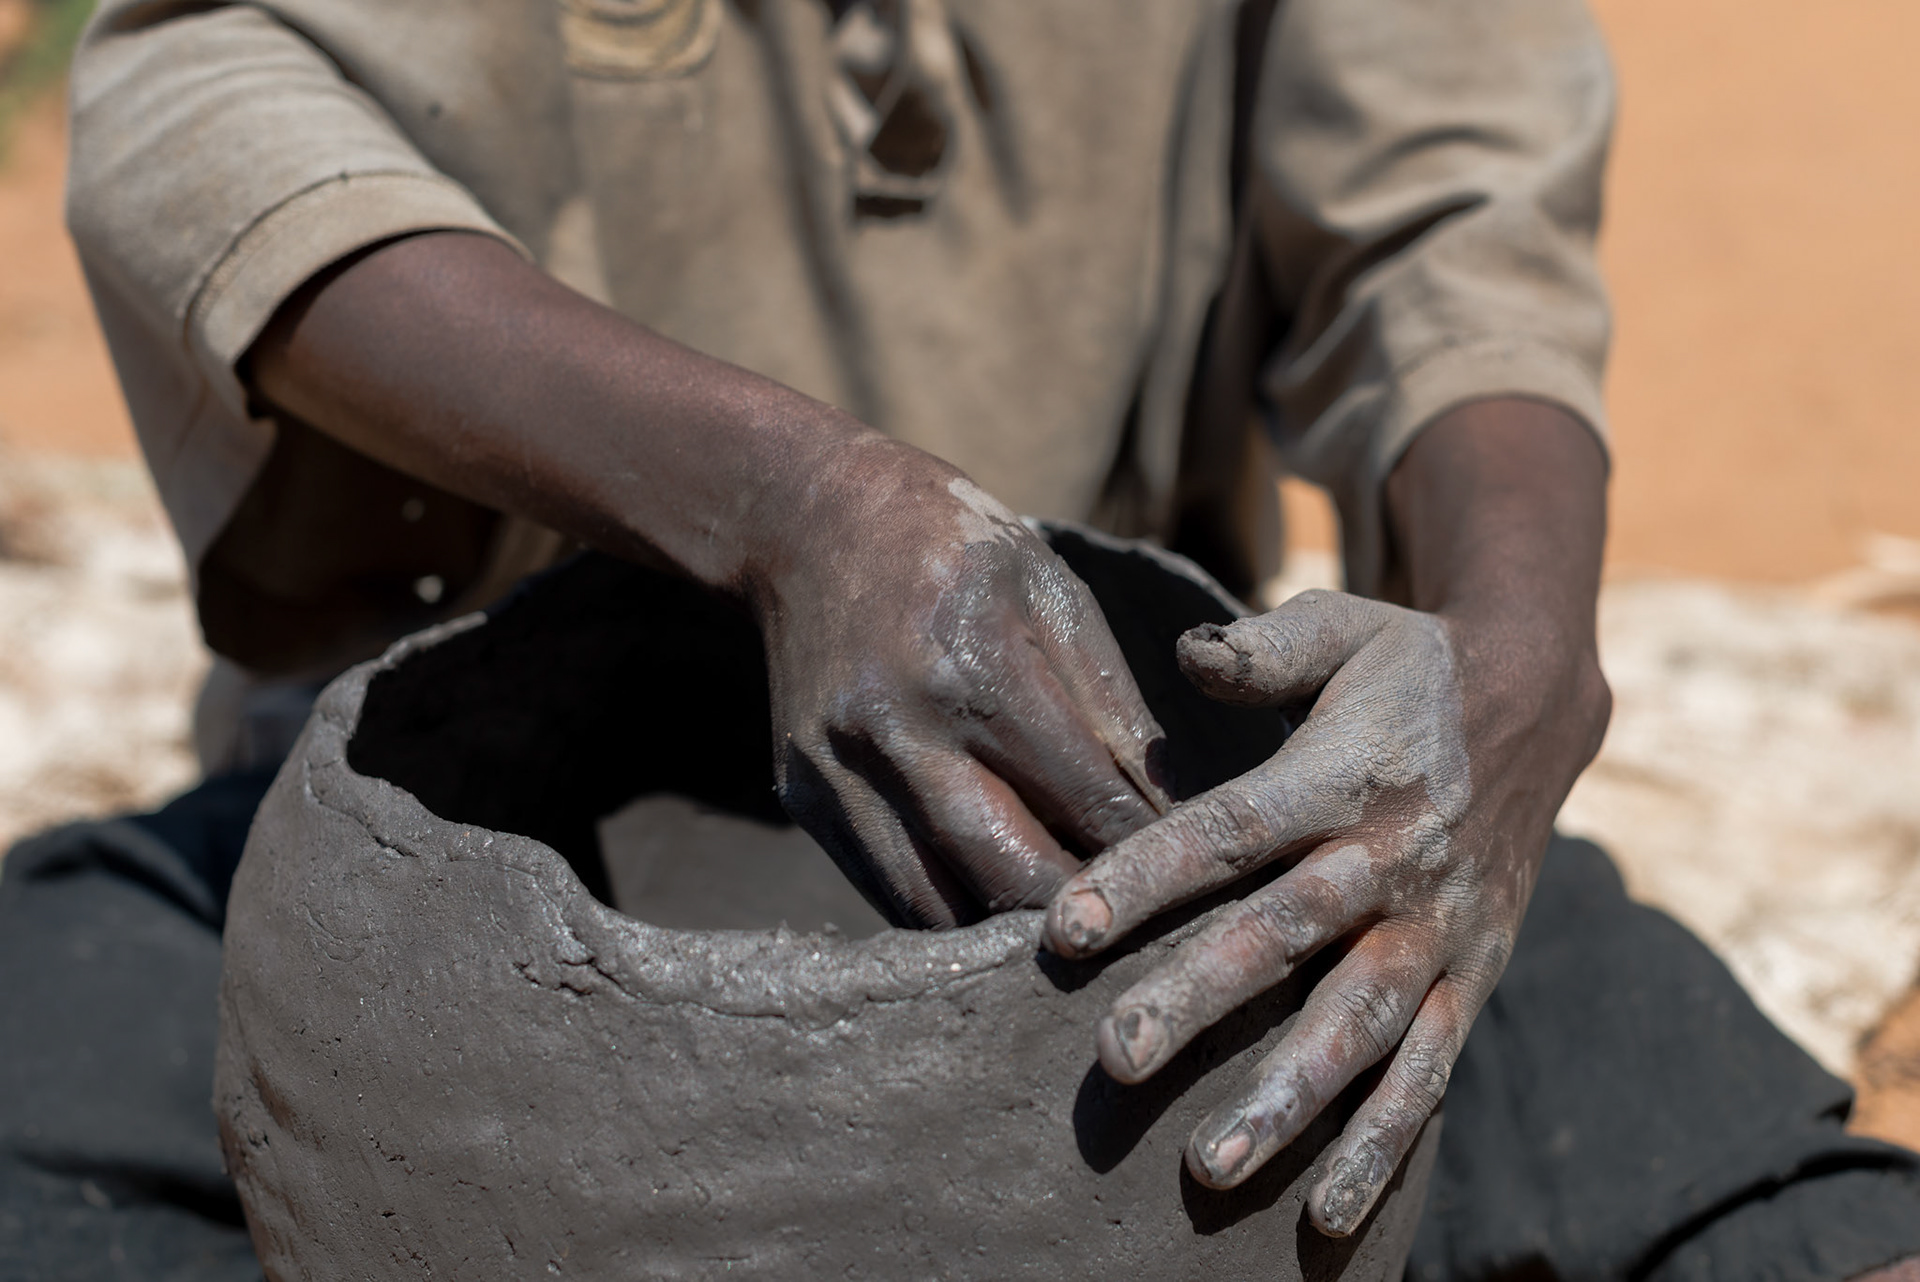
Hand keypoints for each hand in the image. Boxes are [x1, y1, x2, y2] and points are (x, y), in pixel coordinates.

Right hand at [759, 439, 1172, 926]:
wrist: (812, 519)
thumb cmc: (960, 552)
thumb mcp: (1056, 597)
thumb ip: (1115, 713)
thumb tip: (1175, 819)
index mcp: (977, 665)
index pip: (1085, 800)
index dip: (1149, 850)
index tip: (1195, 877)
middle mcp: (898, 728)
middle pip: (1008, 875)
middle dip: (1085, 913)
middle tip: (1140, 926)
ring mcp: (840, 770)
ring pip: (938, 908)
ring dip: (1009, 931)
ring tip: (1070, 930)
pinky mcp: (804, 798)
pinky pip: (888, 890)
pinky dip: (949, 911)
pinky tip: (995, 903)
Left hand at [1042, 400, 1609, 1235]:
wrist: (1537, 705)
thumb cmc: (1408, 668)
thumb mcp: (1345, 626)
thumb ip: (1264, 648)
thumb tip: (1186, 656)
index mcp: (1343, 776)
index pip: (1232, 829)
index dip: (1149, 877)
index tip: (1065, 930)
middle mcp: (1391, 860)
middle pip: (1285, 935)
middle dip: (1199, 1000)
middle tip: (1115, 1063)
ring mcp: (1437, 930)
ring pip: (1358, 1023)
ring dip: (1287, 1099)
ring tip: (1209, 1167)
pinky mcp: (1473, 979)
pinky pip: (1429, 1072)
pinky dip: (1383, 1144)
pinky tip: (1329, 1214)